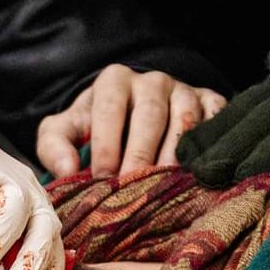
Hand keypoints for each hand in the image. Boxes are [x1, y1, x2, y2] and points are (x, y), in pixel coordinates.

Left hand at [35, 64, 225, 180]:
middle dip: (140, 154)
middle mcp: (153, 81)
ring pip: (185, 121)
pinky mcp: (211, 105)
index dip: (106, 144)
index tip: (101, 177)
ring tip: (163, 187)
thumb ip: (54, 146)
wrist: (132, 118)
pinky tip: (195, 174)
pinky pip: (215, 122)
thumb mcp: (63, 132)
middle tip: (132, 186)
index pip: (110, 108)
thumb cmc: (93, 130)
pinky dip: (208, 147)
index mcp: (114, 81)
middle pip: (150, 115)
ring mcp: (185, 91)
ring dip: (174, 156)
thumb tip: (67, 170)